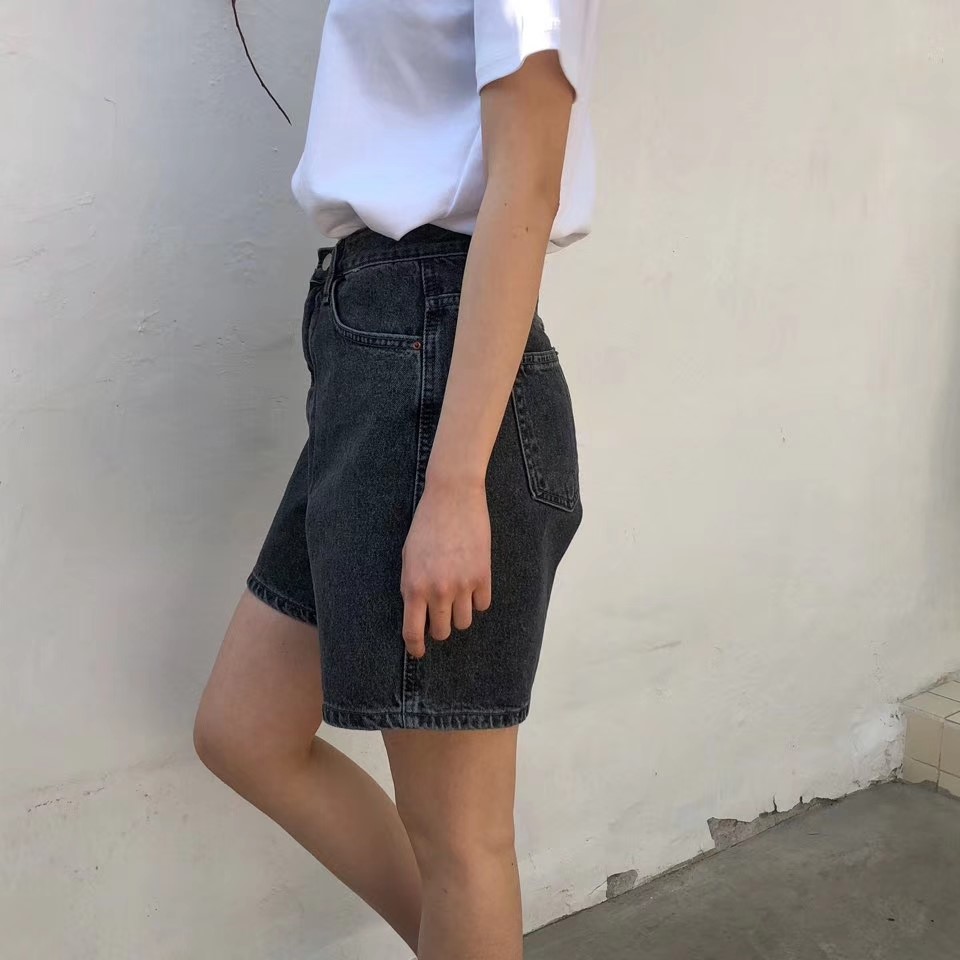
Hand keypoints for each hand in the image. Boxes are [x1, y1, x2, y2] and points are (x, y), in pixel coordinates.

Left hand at [400, 475, 492, 657]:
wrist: (452, 497)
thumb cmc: (425, 525)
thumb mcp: (408, 557)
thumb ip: (412, 587)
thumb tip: (419, 614)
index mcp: (413, 587)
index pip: (413, 632)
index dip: (416, 646)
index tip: (418, 651)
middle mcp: (438, 591)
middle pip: (442, 631)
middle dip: (439, 627)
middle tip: (439, 615)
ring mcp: (463, 584)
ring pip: (464, 622)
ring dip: (459, 614)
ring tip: (456, 597)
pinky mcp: (483, 575)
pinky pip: (483, 605)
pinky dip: (477, 600)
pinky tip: (472, 585)